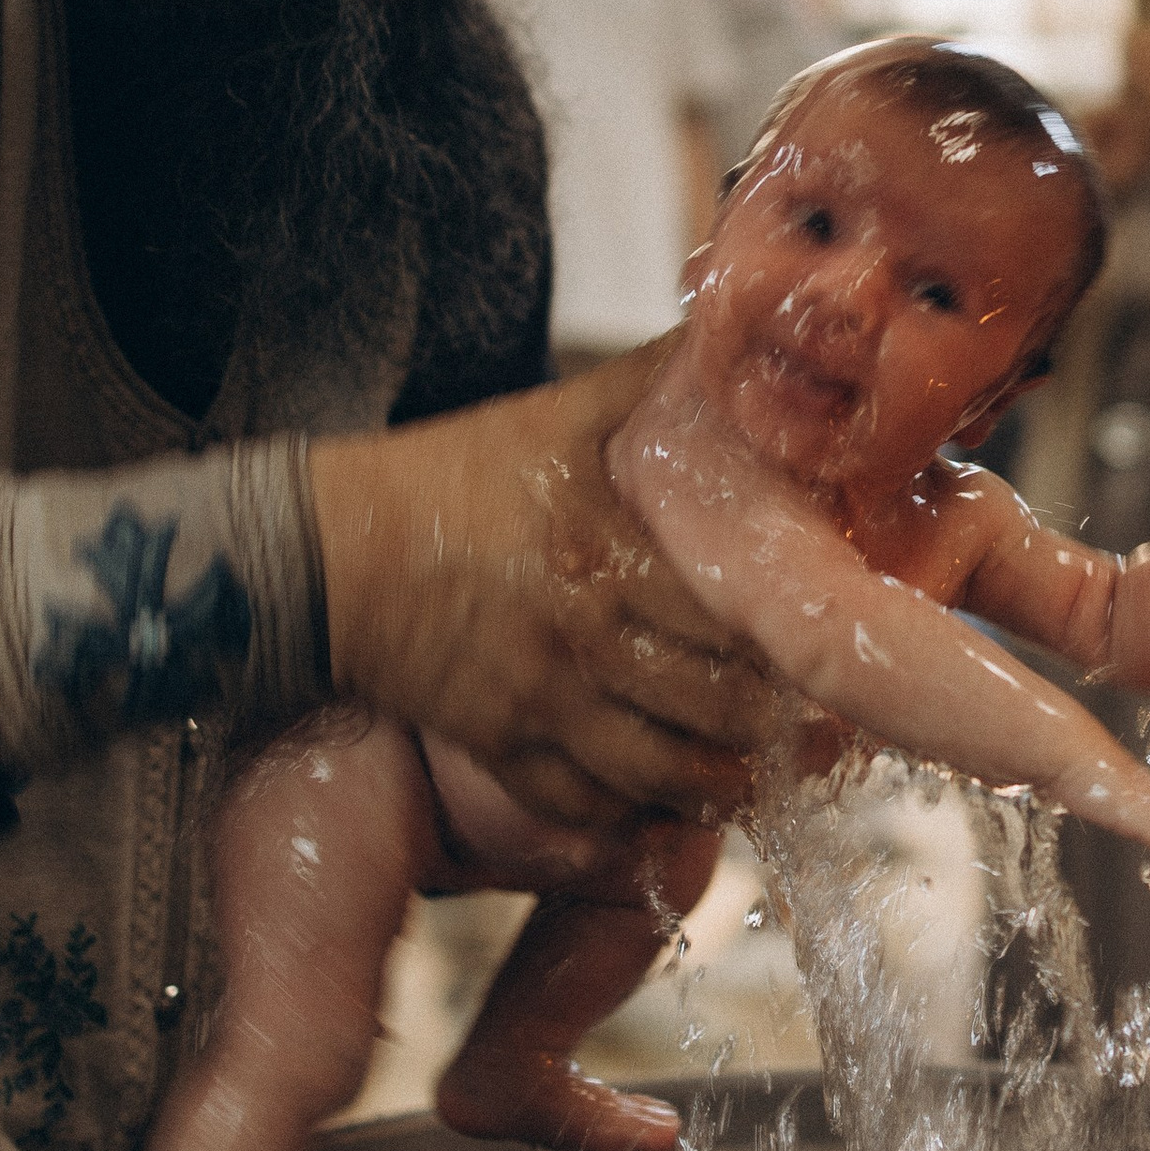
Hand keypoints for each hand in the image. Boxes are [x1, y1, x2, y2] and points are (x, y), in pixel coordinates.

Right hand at [310, 351, 777, 829]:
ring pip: (654, 773)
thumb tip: (725, 333)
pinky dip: (626, 817)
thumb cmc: (449, 476)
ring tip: (748, 779)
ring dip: (712, 786)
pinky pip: (578, 805)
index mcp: (606, 555)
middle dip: (767, 724)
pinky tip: (662, 806)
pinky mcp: (496, 744)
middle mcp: (581, 638)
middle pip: (709, 707)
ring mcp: (539, 702)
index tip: (819, 642)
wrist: (330, 548)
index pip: (729, 618)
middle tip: (805, 724)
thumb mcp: (554, 414)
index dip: (785, 640)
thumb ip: (649, 380)